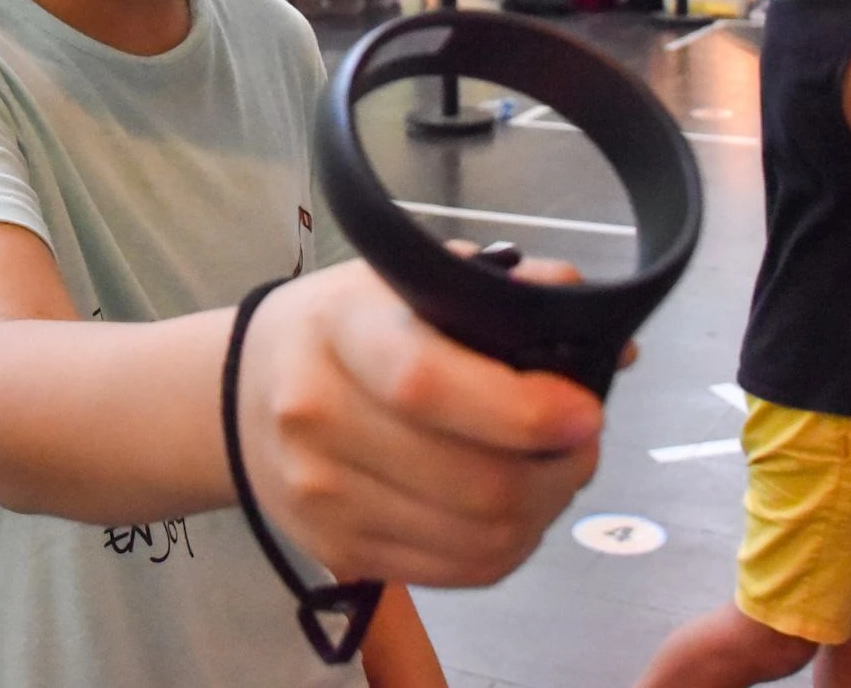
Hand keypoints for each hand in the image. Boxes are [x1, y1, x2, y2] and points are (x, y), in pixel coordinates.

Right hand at [235, 259, 604, 588]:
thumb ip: (508, 293)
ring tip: (556, 471)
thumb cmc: (346, 326)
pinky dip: (509, 546)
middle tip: (584, 441)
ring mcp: (324, 496)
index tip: (586, 411)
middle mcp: (320, 418)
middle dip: (559, 469)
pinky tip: (518, 509)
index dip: (523, 410)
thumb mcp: (410, 278)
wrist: (242, 391)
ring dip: (544, 511)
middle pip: (473, 483)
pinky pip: (458, 572)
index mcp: (343, 330)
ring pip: (478, 539)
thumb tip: (609, 346)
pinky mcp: (340, 551)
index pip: (428, 386)